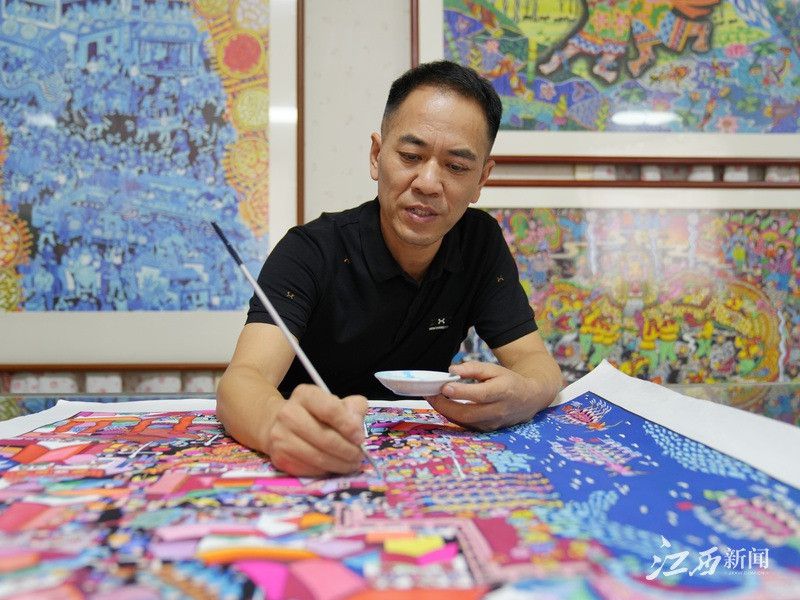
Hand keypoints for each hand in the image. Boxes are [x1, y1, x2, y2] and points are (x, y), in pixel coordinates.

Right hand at [262, 384, 367, 476]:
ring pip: (317, 457)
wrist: (280, 424)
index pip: (330, 409)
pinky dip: (326, 471)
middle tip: (359, 456)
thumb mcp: (335, 402)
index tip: (360, 438)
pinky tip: (333, 466)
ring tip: (351, 464)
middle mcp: (288, 413)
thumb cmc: (315, 414)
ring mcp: (281, 437)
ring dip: (340, 464)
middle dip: (348, 450)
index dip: (348, 426)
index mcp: (305, 395)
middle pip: (324, 437)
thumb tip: (357, 427)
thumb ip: (353, 408)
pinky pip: (309, 469)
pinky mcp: (280, 457)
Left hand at [425, 361, 541, 430]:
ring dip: (446, 411)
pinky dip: (452, 416)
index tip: (445, 386)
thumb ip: (473, 368)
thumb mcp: (494, 369)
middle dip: (445, 405)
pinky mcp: (487, 430)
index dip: (462, 392)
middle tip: (430, 394)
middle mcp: (498, 411)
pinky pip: (466, 425)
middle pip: (468, 413)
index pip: (481, 394)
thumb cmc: (509, 381)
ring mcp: (493, 423)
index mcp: (503, 391)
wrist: (528, 399)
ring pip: (465, 422)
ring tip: (432, 399)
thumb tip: (452, 370)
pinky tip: (443, 406)